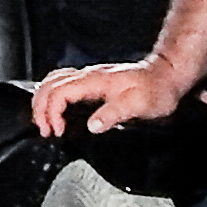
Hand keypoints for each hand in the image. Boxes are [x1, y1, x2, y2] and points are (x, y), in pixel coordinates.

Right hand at [33, 58, 182, 138]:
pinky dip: (51, 96)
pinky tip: (56, 108)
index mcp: (94, 81)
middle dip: (40, 108)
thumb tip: (92, 125)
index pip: (59, 93)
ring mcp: (89, 76)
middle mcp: (88, 76)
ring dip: (43, 101)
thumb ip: (113, 114)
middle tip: (45, 130)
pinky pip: (62, 82)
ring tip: (45, 121)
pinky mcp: (92, 81)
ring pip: (52, 81)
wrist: (167, 76)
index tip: (57, 131)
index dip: (51, 113)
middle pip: (48, 85)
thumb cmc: (156, 89)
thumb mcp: (137, 105)